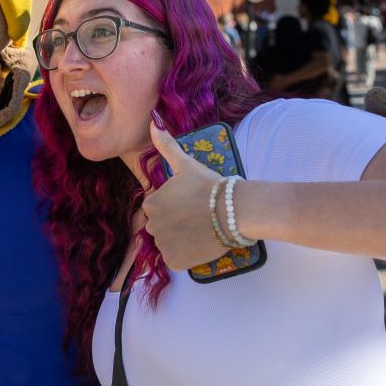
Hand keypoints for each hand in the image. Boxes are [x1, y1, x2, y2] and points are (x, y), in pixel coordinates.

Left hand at [140, 124, 228, 271]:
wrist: (234, 210)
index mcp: (151, 203)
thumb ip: (167, 146)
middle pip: (161, 227)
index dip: (174, 207)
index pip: (156, 208)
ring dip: (180, 240)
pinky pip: (176, 260)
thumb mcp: (185, 164)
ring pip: (168, 243)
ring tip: (199, 230)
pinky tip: (199, 244)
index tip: (190, 204)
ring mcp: (163, 245)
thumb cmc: (210, 186)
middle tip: (197, 218)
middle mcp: (151, 225)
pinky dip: (186, 256)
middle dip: (175, 224)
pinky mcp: (175, 261)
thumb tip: (153, 123)